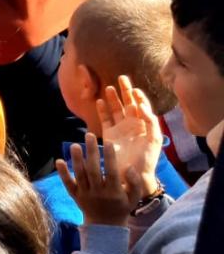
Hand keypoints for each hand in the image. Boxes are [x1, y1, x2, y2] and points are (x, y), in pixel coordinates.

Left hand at [55, 133, 135, 226]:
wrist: (105, 226)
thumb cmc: (121, 207)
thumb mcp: (134, 198)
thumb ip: (135, 183)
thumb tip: (129, 167)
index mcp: (114, 193)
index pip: (111, 172)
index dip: (110, 158)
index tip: (108, 143)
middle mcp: (98, 193)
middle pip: (93, 170)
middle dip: (91, 152)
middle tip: (89, 135)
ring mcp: (85, 194)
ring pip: (80, 175)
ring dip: (76, 160)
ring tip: (75, 145)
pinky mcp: (75, 196)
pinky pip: (68, 184)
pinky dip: (63, 173)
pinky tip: (59, 161)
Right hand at [98, 76, 162, 198]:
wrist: (132, 175)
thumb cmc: (146, 159)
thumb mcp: (154, 140)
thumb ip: (150, 123)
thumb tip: (141, 106)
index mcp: (145, 126)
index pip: (142, 107)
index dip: (139, 97)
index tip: (135, 89)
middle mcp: (132, 125)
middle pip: (129, 104)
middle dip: (126, 91)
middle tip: (122, 78)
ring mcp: (120, 129)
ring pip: (116, 109)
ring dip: (113, 98)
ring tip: (109, 87)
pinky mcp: (109, 134)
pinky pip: (105, 119)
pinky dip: (102, 110)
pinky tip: (100, 101)